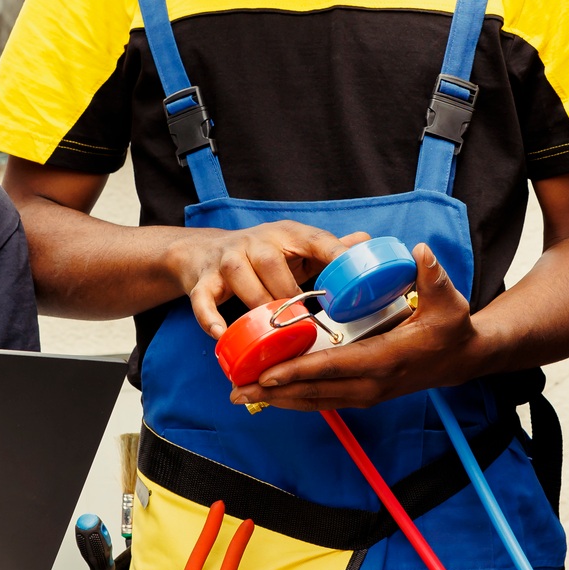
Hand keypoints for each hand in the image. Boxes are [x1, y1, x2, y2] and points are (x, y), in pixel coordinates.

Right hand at [166, 223, 367, 337]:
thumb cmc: (262, 254)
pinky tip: (223, 335)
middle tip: (305, 322)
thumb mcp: (297, 246)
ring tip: (271, 330)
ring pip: (242, 281)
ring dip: (258, 307)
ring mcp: (227, 260)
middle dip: (289, 295)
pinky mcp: (203, 280)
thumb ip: (330, 248)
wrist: (203, 250)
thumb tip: (365, 242)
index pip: (316, 240)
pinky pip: (204, 300)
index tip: (352, 276)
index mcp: (287, 234)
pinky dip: (211, 318)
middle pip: (273, 265)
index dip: (336, 256)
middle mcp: (256, 242)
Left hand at [231, 243, 486, 410]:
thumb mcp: (447, 299)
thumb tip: (418, 252)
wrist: (461, 358)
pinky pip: (323, 400)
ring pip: (315, 401)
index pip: (336, 367)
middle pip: (316, 391)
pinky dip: (295, 399)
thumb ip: (432, 275)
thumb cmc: (450, 325)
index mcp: (387, 359)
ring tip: (241, 394)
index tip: (268, 373)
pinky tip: (270, 395)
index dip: (300, 371)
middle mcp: (373, 383)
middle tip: (236, 388)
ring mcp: (367, 393)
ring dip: (278, 399)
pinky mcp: (363, 395)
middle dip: (275, 391)